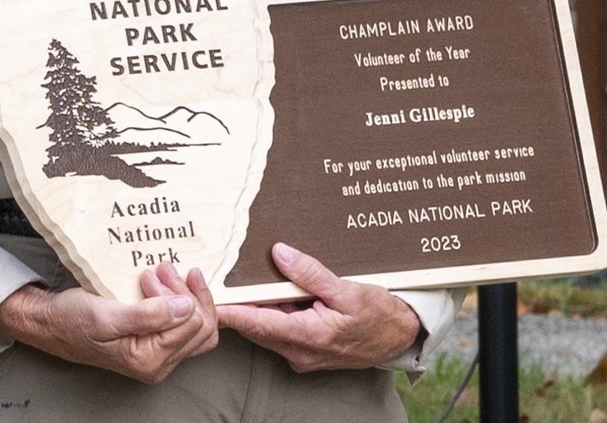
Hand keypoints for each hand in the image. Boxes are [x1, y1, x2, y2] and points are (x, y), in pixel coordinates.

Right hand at [0, 261, 217, 383]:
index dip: (181, 295)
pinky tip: (164, 282)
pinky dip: (179, 299)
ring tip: (162, 271)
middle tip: (163, 268)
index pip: (194, 325)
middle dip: (188, 293)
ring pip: (196, 324)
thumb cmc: (74, 320)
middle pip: (202, 327)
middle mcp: (158, 363)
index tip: (156, 274)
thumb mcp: (108, 316)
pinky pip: (183, 323)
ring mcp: (159, 353)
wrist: (53, 322)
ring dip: (185, 294)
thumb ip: (149, 316)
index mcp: (150, 361)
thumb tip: (188, 308)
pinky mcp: (155, 340)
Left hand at [217, 243, 420, 371]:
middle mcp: (299, 350)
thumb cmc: (378, 314)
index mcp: (308, 336)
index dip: (229, 311)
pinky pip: (280, 329)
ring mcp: (302, 353)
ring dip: (251, 308)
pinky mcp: (306, 349)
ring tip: (230, 281)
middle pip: (256, 326)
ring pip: (266, 328)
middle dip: (233, 307)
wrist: (400, 338)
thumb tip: (279, 253)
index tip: (206, 300)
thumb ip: (311, 273)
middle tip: (209, 283)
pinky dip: (269, 312)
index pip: (257, 323)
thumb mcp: (347, 289)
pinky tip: (265, 291)